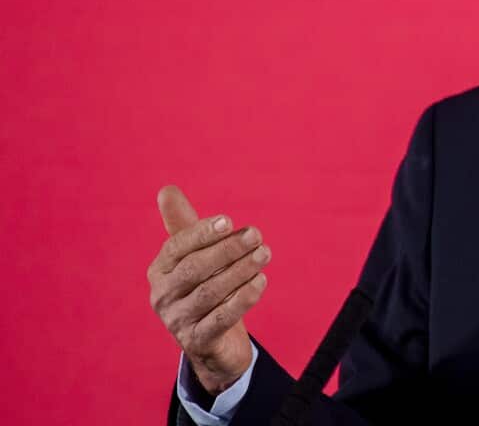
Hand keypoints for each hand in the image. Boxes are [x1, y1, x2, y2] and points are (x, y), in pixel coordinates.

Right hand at [147, 185, 269, 393]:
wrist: (214, 342)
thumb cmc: (204, 288)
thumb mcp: (194, 258)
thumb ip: (186, 226)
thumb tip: (167, 189)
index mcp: (159, 270)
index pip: (177, 247)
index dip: (202, 232)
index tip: (229, 221)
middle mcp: (162, 296)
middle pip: (194, 269)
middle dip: (227, 249)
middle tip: (257, 235)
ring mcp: (177, 321)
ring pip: (211, 293)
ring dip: (241, 270)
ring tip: (264, 254)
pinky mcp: (197, 342)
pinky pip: (221, 318)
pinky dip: (243, 298)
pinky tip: (261, 281)